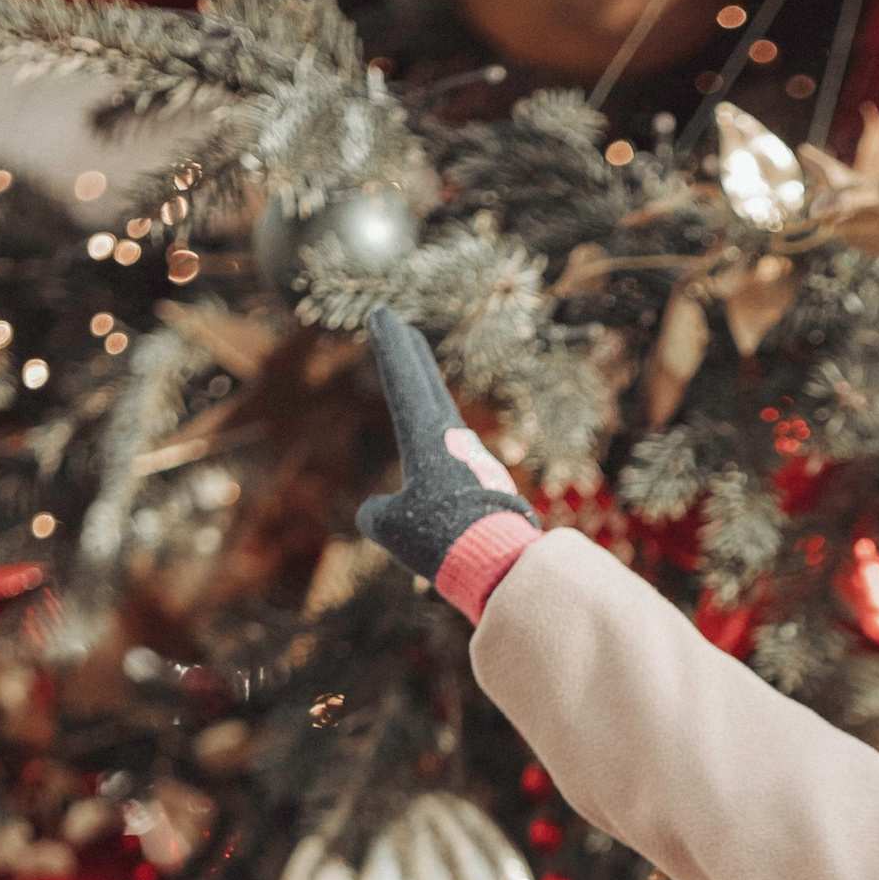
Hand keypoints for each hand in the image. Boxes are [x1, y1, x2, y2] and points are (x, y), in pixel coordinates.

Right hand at [355, 308, 536, 586]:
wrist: (502, 565)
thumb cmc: (441, 540)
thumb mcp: (390, 526)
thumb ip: (377, 513)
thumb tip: (380, 513)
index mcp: (427, 437)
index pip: (403, 381)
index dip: (390, 346)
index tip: (382, 314)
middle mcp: (454, 440)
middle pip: (428, 386)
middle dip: (412, 355)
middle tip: (402, 327)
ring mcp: (473, 460)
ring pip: (444, 419)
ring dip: (429, 399)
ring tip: (418, 382)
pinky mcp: (485, 484)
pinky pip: (453, 460)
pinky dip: (440, 449)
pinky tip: (437, 456)